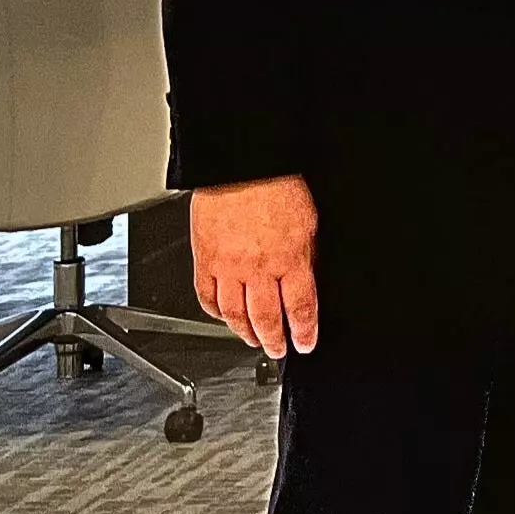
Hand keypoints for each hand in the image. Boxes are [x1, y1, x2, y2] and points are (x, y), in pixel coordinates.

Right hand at [191, 174, 319, 359]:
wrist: (240, 162)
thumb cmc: (278, 184)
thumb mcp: (310, 223)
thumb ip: (307, 256)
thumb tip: (309, 280)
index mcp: (291, 259)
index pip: (301, 309)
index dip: (304, 332)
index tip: (306, 344)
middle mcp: (258, 268)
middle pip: (267, 319)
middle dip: (274, 341)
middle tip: (278, 351)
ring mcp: (228, 266)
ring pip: (234, 314)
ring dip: (245, 332)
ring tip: (253, 340)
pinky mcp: (204, 258)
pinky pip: (207, 296)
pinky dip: (215, 312)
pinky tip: (223, 316)